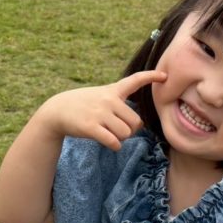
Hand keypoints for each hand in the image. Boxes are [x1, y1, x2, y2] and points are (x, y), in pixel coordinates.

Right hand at [37, 69, 166, 150]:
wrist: (57, 111)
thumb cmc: (83, 106)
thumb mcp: (100, 96)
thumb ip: (119, 105)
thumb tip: (139, 125)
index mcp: (112, 91)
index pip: (135, 80)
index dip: (151, 77)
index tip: (165, 76)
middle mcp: (108, 100)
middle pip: (135, 122)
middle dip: (130, 130)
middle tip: (118, 129)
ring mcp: (100, 113)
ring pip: (126, 133)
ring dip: (121, 139)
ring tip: (110, 134)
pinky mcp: (91, 127)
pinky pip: (114, 142)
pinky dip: (114, 146)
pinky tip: (108, 142)